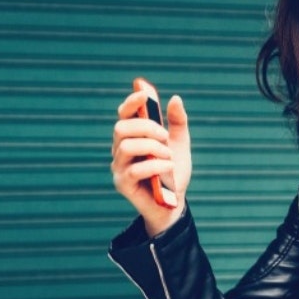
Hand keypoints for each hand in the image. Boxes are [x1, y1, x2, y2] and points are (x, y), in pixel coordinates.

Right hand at [111, 78, 191, 235]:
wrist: (174, 203)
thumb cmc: (173, 173)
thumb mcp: (179, 144)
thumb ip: (177, 122)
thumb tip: (175, 98)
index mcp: (132, 136)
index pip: (124, 114)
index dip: (132, 102)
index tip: (144, 94)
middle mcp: (120, 149)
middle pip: (121, 127)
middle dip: (146, 127)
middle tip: (166, 136)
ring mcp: (119, 167)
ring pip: (126, 146)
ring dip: (152, 147)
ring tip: (169, 156)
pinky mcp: (122, 184)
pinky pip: (134, 170)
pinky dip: (155, 165)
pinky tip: (169, 167)